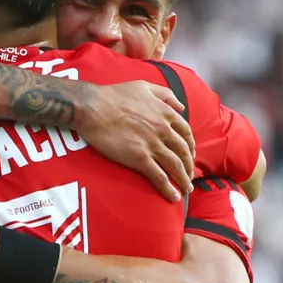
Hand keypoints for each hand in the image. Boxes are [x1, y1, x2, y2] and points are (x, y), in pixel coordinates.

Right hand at [75, 81, 194, 201]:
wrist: (92, 107)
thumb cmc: (114, 95)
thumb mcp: (143, 86)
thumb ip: (165, 94)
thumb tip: (181, 106)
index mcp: (165, 113)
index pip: (186, 133)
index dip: (190, 146)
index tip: (190, 154)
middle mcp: (163, 129)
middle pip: (183, 152)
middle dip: (189, 166)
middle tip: (189, 175)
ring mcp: (152, 145)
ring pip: (175, 165)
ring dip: (183, 179)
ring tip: (186, 189)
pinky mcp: (139, 158)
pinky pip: (159, 176)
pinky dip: (168, 188)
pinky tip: (173, 196)